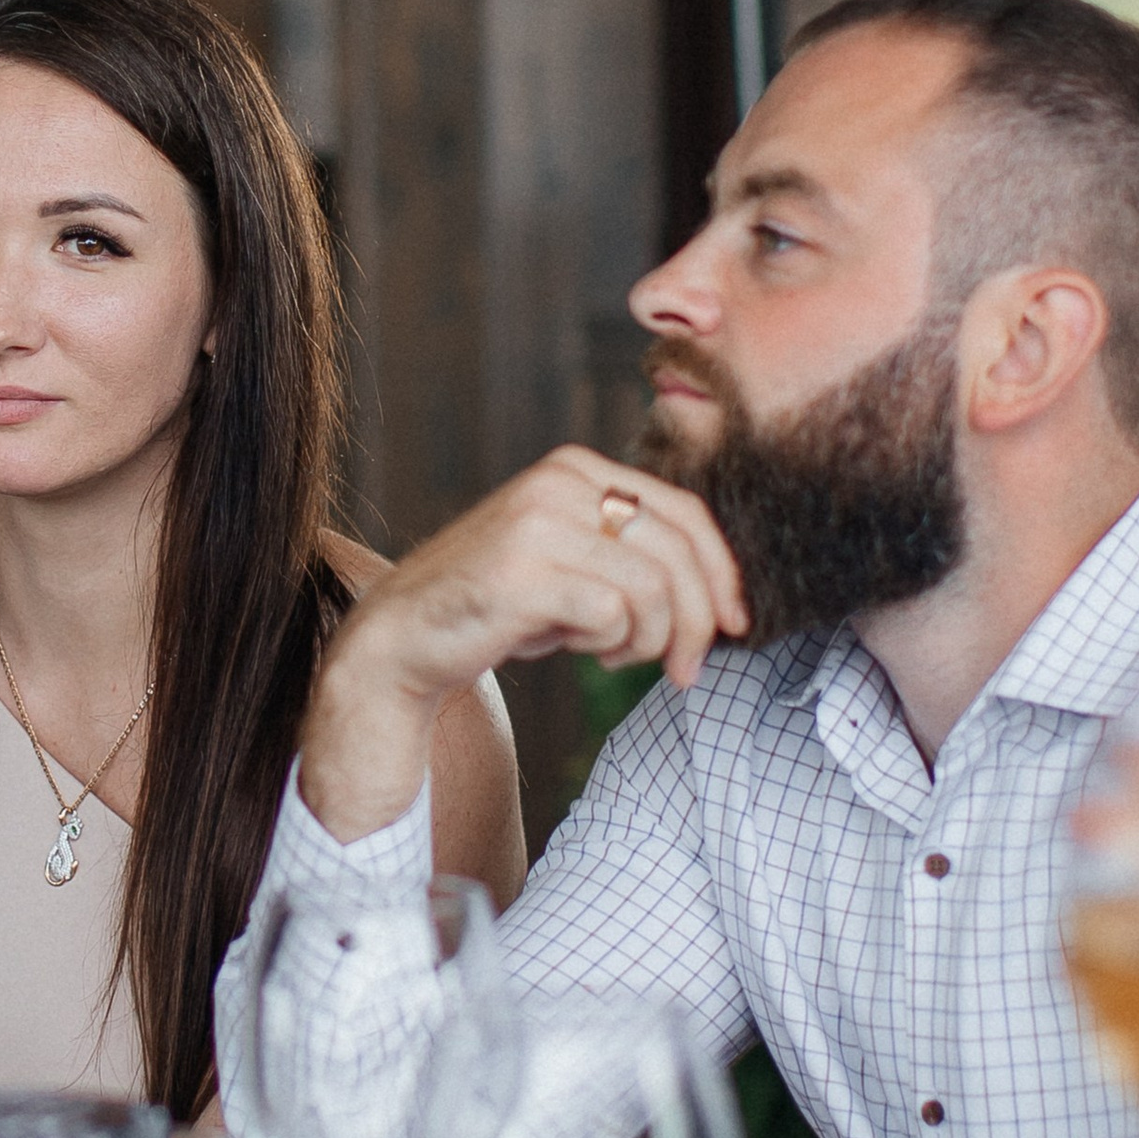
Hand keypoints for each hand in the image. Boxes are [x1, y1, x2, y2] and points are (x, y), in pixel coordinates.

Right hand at [298, 451, 748, 837]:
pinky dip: (614, 646)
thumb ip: (635, 556)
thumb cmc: (501, 607)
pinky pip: (612, 614)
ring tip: (620, 657)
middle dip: (699, 621)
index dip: (722, 573)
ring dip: (651, 641)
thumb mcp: (575, 563)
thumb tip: (724, 599)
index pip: (685, 511)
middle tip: (689, 670)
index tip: (733, 625)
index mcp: (577, 468)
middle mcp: (559, 482)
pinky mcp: (522, 571)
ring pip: (653, 586)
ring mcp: (538, 522)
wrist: (404, 636)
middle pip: (678, 550)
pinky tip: (587, 653)